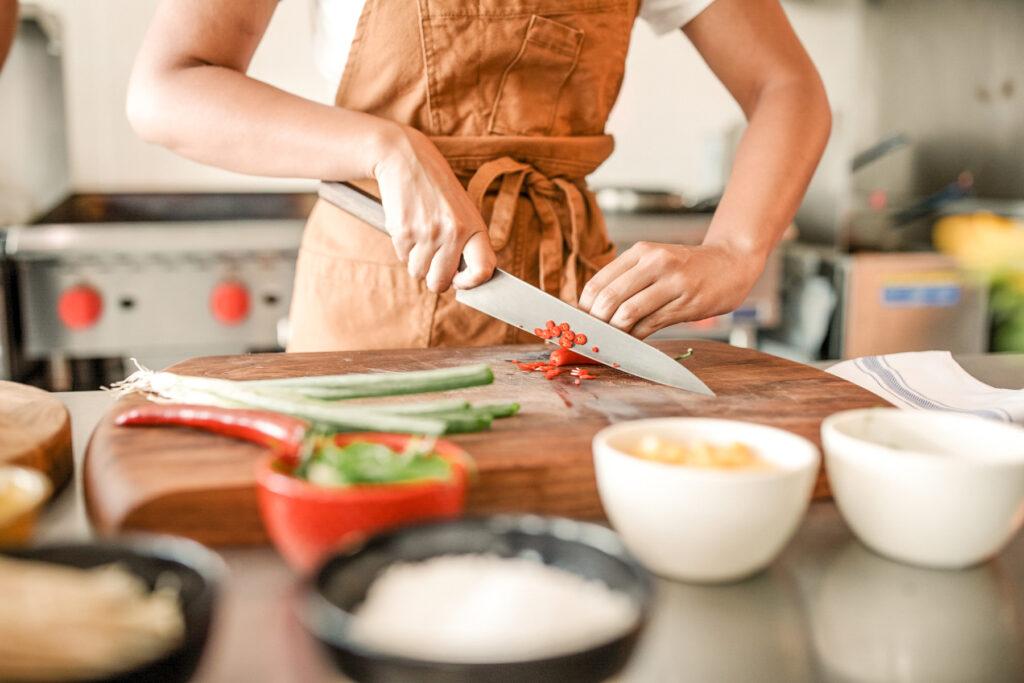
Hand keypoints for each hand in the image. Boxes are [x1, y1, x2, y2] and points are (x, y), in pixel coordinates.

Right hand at [373, 125, 495, 292]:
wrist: (406, 159)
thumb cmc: (437, 190)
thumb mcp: (463, 210)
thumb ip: (467, 243)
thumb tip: (462, 281)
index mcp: (473, 227)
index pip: (483, 270)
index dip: (470, 283)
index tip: (459, 280)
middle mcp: (453, 232)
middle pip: (441, 282)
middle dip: (434, 278)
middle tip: (433, 262)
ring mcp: (427, 232)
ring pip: (418, 273)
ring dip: (416, 262)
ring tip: (420, 236)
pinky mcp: (403, 231)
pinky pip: (402, 258)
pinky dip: (403, 249)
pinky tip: (408, 226)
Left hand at [578, 241, 763, 338]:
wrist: (731, 263)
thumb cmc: (687, 268)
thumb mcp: (655, 262)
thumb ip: (626, 280)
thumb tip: (591, 310)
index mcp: (641, 253)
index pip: (598, 282)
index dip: (583, 308)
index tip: (579, 324)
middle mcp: (655, 263)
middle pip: (609, 298)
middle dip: (596, 323)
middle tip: (592, 337)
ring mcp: (672, 283)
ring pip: (628, 313)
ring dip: (615, 333)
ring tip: (611, 341)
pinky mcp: (687, 303)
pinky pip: (651, 325)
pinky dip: (636, 338)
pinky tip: (632, 343)